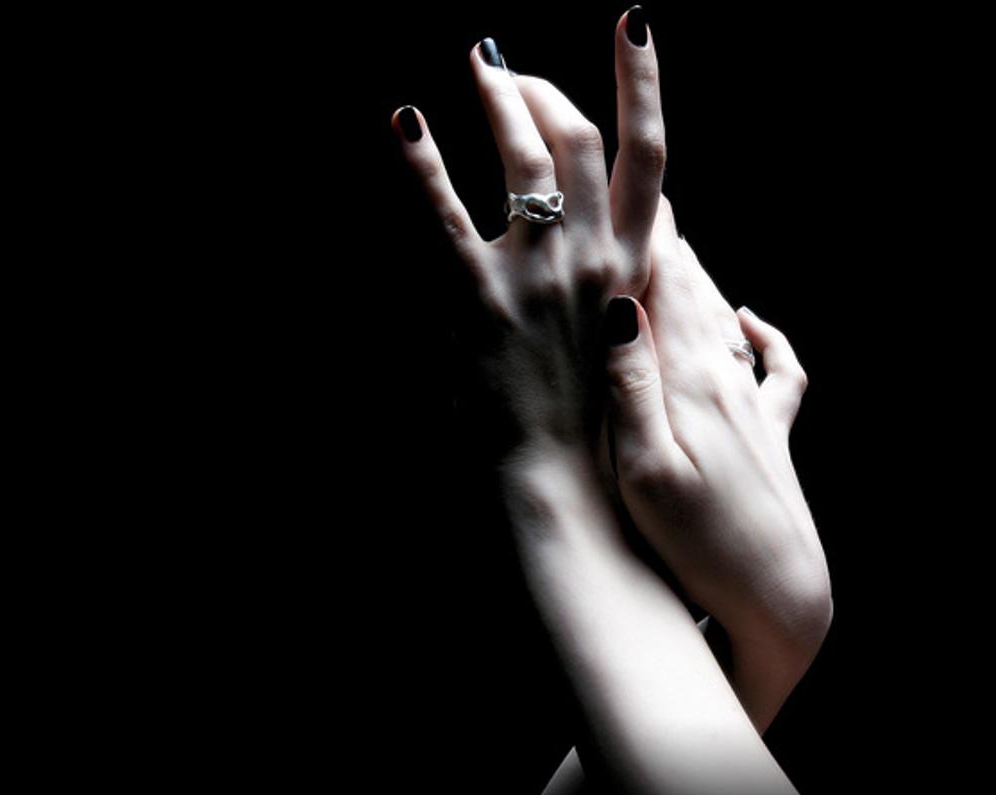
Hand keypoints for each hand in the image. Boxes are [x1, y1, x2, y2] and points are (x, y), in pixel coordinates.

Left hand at [389, 26, 669, 468]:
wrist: (565, 483)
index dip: (644, 82)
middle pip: (580, 137)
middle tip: (509, 67)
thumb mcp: (632, 340)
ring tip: (476, 67)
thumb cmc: (600, 423)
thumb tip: (619, 237)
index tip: (632, 25)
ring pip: (524, 156)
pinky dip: (422, 163)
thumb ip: (627, 276)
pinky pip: (444, 213)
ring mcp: (537, 275)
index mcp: (635, 266)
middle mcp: (594, 257)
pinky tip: (405, 122)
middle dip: (545, 87)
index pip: (654, 154)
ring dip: (499, 101)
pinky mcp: (479, 299)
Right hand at [600, 193, 831, 726]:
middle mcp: (725, 379)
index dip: (641, 227)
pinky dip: (763, 335)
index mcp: (688, 382)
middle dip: (665, 235)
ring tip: (679, 234)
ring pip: (724, 317)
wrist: (780, 598)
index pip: (662, 284)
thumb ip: (630, 387)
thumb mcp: (646, 472)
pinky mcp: (771, 436)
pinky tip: (752, 320)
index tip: (616, 176)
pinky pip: (775, 368)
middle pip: (694, 288)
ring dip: (700, 274)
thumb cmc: (699, 545)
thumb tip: (616, 308)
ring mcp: (753, 406)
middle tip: (639, 181)